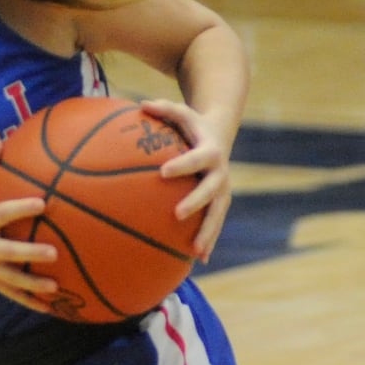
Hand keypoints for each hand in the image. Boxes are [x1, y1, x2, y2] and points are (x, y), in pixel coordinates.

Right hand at [0, 140, 57, 312]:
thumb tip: (0, 140)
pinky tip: (50, 309)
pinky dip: (29, 302)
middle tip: (54, 253)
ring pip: (12, 279)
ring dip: (33, 284)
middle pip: (8, 252)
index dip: (22, 208)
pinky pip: (11, 294)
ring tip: (56, 287)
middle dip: (30, 253)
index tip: (43, 203)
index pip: (3, 213)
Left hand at [138, 98, 233, 262]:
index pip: (196, 158)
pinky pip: (215, 224)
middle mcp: (220, 173)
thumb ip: (162, 108)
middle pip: (211, 191)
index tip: (163, 172)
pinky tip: (199, 261)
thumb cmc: (191, 124)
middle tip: (177, 214)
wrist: (220, 134)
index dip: (182, 164)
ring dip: (208, 233)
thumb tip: (141, 104)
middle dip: (195, 203)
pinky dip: (209, 241)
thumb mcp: (180, 112)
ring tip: (195, 251)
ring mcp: (223, 190)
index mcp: (210, 151)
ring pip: (217, 214)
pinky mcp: (220, 202)